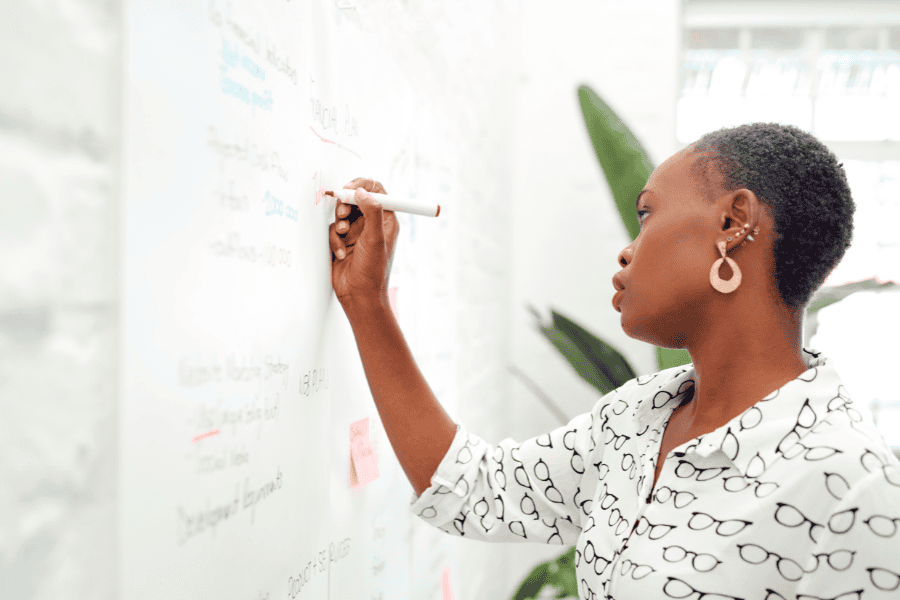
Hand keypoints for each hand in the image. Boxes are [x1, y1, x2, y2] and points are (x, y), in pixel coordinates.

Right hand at [329, 178, 399, 305]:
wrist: (358, 296)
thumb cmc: (372, 272)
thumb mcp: (375, 239)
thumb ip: (371, 212)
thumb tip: (362, 192)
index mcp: (386, 220)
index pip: (376, 190)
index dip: (362, 186)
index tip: (350, 190)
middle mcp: (372, 224)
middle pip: (355, 199)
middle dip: (346, 205)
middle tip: (343, 215)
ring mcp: (357, 233)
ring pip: (341, 214)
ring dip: (339, 225)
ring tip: (344, 237)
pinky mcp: (343, 242)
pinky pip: (333, 230)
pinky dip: (334, 240)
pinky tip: (341, 253)